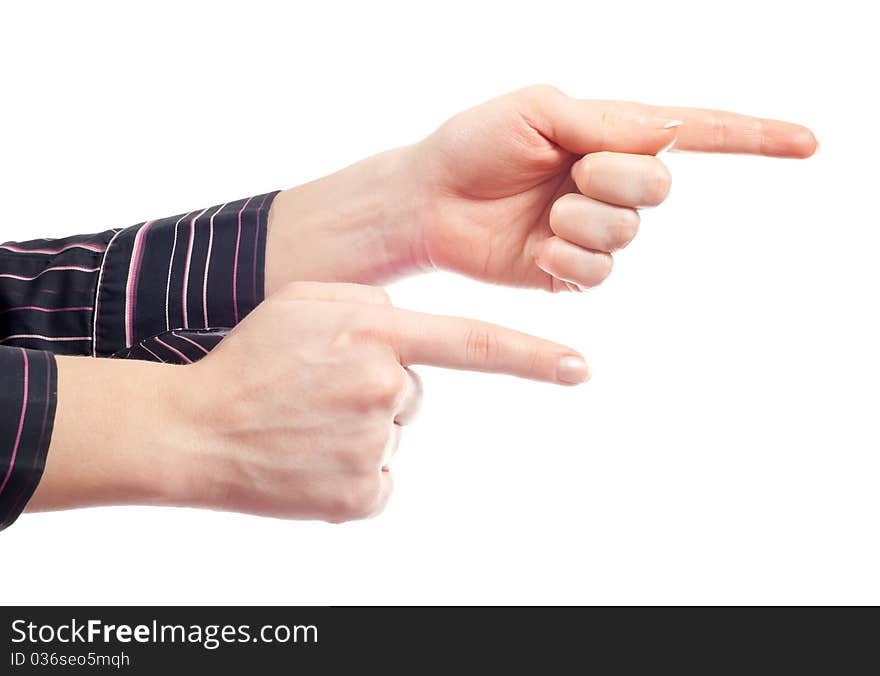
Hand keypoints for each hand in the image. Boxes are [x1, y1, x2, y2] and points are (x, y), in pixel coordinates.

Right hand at [36, 281, 582, 522]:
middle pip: (415, 392)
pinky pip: (378, 477)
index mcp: (375, 336)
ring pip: (393, 435)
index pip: (473, 344)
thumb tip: (410, 336)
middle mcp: (383, 389)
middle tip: (320, 391)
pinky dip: (351, 471)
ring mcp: (371, 446)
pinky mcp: (358, 494)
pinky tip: (310, 457)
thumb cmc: (251, 360)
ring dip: (361, 430)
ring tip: (306, 423)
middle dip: (380, 389)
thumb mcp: (306, 302)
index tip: (579, 367)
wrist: (193, 430)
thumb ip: (370, 305)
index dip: (532, 356)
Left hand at [266, 86, 816, 293]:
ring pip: (626, 234)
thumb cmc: (474, 143)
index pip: (694, 133)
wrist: (429, 198)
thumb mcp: (539, 112)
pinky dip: (568, 259)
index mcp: (610, 134)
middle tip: (569, 173)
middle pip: (658, 187)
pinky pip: (596, 273)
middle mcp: (609, 182)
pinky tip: (538, 248)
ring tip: (543, 213)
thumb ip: (607, 124)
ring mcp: (591, 229)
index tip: (808, 144)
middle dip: (615, 179)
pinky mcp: (569, 271)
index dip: (751, 138)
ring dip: (583, 221)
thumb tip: (670, 133)